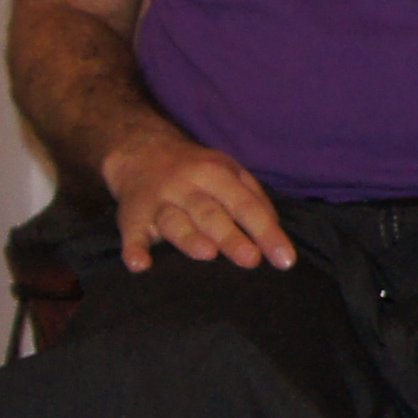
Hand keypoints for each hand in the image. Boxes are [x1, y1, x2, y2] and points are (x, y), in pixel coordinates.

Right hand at [100, 126, 292, 271]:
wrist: (141, 152)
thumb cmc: (198, 173)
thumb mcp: (230, 173)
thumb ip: (254, 200)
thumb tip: (274, 235)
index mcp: (216, 174)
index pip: (246, 206)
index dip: (267, 232)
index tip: (285, 259)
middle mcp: (187, 186)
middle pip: (211, 214)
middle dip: (231, 237)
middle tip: (251, 260)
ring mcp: (158, 202)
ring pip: (175, 222)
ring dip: (189, 238)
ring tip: (207, 254)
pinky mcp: (132, 217)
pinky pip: (132, 234)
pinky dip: (133, 249)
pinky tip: (139, 265)